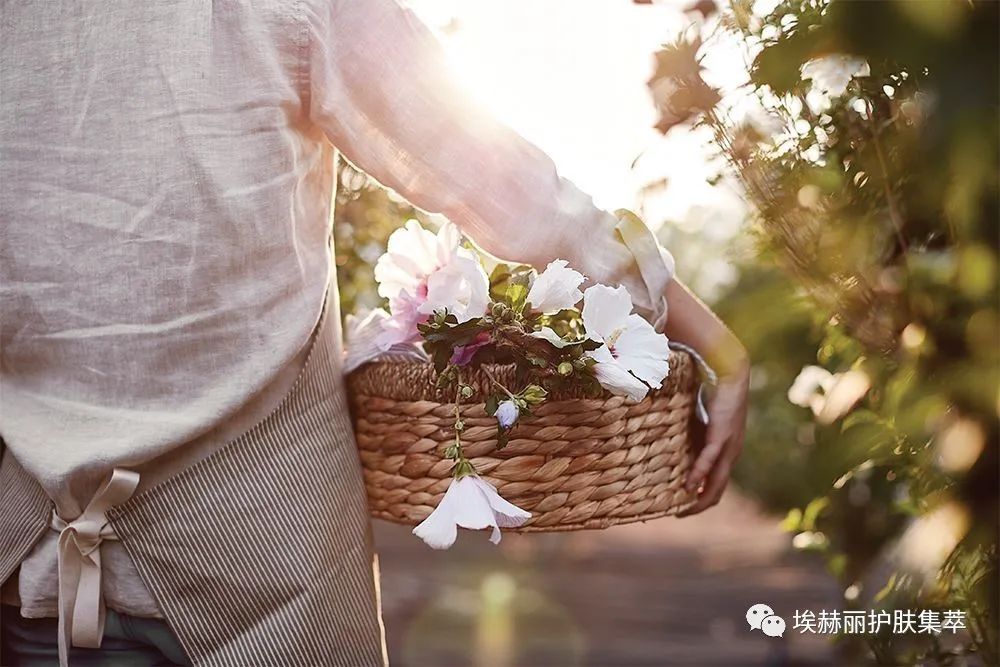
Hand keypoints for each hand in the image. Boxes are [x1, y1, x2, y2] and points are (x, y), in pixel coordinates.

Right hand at [678, 357, 749, 515]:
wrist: (728, 374)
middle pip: (717, 491)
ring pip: (716, 483)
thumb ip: (689, 437)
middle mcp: (731, 455)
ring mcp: (729, 448)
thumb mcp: (698, 422)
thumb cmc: (713, 394)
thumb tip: (669, 444)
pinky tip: (688, 485)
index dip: (700, 498)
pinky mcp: (722, 438)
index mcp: (726, 453)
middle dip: (699, 505)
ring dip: (699, 497)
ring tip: (683, 508)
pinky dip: (699, 475)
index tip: (682, 505)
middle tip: (680, 513)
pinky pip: (709, 462)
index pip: (715, 484)